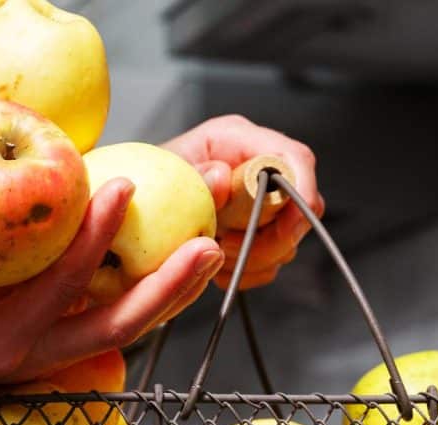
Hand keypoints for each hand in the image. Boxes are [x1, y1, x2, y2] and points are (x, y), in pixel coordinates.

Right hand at [0, 166, 221, 424]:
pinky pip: (109, 324)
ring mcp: (49, 357)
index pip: (61, 285)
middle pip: (119, 326)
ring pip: (123, 331)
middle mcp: (36, 355)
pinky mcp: (53, 348)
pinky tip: (162, 267)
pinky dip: (141, 298)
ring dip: (167, 297)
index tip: (123, 185)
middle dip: (168, 288)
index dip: (93, 236)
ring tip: (206, 256)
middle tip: (209, 246)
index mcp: (0, 341)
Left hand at [162, 115, 323, 289]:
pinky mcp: (257, 229)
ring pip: (287, 240)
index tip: (288, 225)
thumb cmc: (149, 180)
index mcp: (237, 140)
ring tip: (214, 252)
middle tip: (226, 245)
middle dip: (270, 238)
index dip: (301, 190)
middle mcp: (255, 167)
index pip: (292, 158)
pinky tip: (218, 267)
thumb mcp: (164, 174)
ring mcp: (259, 201)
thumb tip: (221, 176)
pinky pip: (271, 261)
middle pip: (298, 207)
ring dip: (252, 257)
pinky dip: (246, 271)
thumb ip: (193, 174)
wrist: (137, 208)